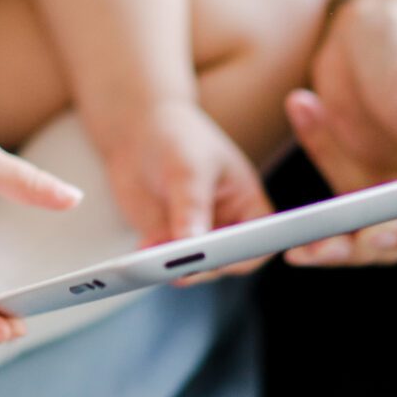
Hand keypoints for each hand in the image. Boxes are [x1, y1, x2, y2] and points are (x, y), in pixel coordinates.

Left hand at [94, 99, 273, 276]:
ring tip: (157, 256)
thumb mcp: (189, 168)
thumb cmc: (177, 137)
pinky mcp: (166, 239)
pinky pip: (163, 260)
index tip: (222, 255)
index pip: (260, 241)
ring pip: (192, 266)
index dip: (246, 253)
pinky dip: (153, 260)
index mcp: (247, 203)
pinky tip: (142, 249)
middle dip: (204, 264)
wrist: (137, 130)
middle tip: (183, 262)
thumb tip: (193, 244)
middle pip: (225, 261)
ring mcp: (195, 234)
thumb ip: (192, 207)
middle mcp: (225, 224)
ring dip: (175, 266)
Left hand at [284, 0, 396, 265]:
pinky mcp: (375, 204)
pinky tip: (302, 129)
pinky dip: (310, 201)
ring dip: (332, 238)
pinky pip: (340, 221)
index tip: (385, 229)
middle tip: (320, 243)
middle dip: (370, 243)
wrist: (368, 29)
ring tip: (296, 233)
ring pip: (377, 244)